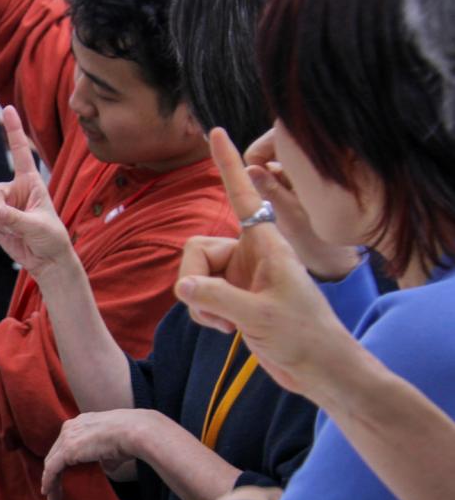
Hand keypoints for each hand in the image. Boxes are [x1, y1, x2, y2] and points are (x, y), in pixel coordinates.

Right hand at [0, 106, 74, 282]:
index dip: (14, 130)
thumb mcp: (38, 225)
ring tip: (14, 231)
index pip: (21, 151)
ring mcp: (3, 205)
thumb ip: (15, 218)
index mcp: (30, 182)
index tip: (7, 108)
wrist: (47, 260)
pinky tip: (3, 234)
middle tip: (8, 221)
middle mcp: (14, 190)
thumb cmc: (51, 237)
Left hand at [40, 409, 153, 499]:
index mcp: (82, 422)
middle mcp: (71, 427)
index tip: (62, 476)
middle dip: (53, 473)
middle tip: (53, 490)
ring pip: (52, 462)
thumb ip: (106, 457)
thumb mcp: (114, 446)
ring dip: (51, 482)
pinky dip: (49, 482)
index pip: (66, 444)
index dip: (62, 461)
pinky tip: (49, 493)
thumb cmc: (131, 437)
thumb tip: (106, 467)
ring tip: (52, 498)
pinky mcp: (68, 449)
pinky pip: (52, 469)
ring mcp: (68, 437)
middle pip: (56, 453)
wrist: (136, 431)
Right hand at [175, 129, 355, 395]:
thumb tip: (182, 285)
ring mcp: (240, 276)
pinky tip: (226, 329)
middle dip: (193, 280)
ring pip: (193, 274)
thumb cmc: (303, 335)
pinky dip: (204, 313)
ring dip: (200, 303)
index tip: (217, 131)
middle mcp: (250, 254)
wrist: (318, 368)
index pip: (243, 195)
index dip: (228, 165)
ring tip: (226, 324)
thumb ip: (217, 297)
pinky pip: (199, 295)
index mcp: (266, 244)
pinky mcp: (234, 297)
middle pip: (196, 249)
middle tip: (214, 311)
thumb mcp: (259, 316)